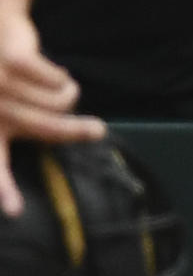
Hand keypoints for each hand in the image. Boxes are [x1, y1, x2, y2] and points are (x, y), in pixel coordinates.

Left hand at [0, 9, 105, 216]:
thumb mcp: (2, 106)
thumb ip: (16, 126)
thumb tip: (59, 137)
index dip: (5, 189)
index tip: (15, 212)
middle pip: (47, 127)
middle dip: (77, 130)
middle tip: (99, 130)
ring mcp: (1, 86)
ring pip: (58, 101)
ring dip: (64, 92)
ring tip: (52, 84)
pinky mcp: (16, 63)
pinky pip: (59, 81)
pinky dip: (61, 76)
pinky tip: (49, 71)